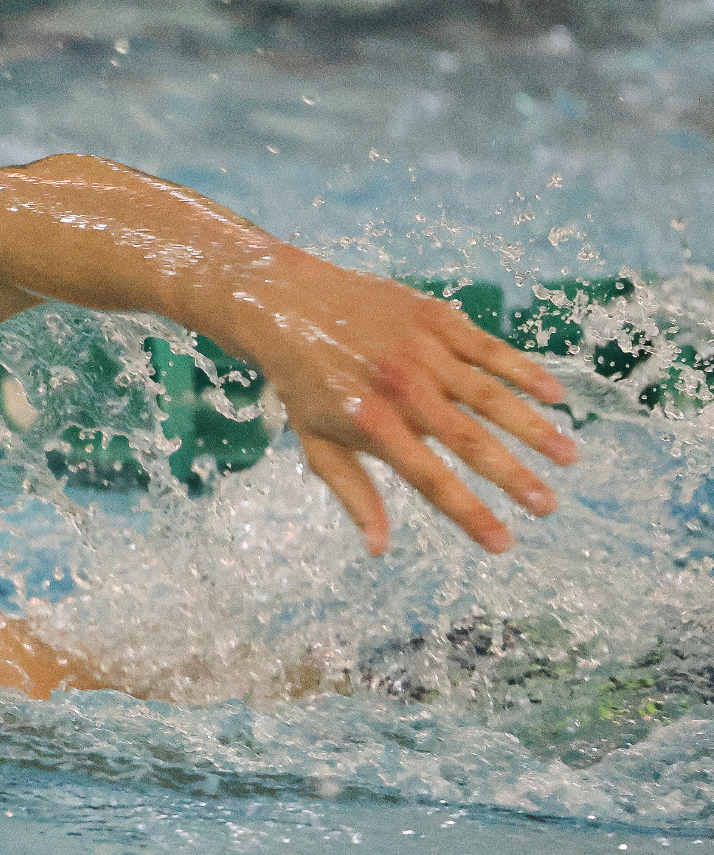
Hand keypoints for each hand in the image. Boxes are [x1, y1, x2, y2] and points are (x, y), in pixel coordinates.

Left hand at [226, 253, 577, 554]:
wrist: (285, 304)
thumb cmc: (303, 383)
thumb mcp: (317, 443)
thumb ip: (355, 495)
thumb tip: (378, 550)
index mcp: (372, 424)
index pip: (432, 480)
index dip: (470, 515)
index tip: (504, 545)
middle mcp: (402, 389)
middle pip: (471, 441)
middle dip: (515, 477)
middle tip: (550, 506)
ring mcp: (422, 350)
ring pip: (491, 394)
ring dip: (534, 427)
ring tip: (568, 457)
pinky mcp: (435, 317)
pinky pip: (489, 348)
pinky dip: (525, 371)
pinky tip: (555, 395)